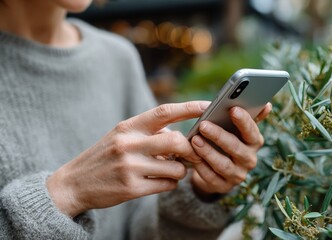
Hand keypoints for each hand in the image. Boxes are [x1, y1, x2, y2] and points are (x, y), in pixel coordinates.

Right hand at [47, 101, 208, 216]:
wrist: (74, 183)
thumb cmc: (105, 157)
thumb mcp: (121, 136)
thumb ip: (149, 132)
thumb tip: (181, 133)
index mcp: (128, 127)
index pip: (164, 112)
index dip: (189, 107)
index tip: (208, 105)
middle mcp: (129, 144)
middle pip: (176, 140)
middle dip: (190, 149)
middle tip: (191, 154)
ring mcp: (130, 167)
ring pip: (176, 167)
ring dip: (180, 170)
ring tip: (170, 170)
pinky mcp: (131, 188)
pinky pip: (167, 185)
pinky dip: (171, 183)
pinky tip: (160, 182)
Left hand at [190, 103, 271, 195]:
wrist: (219, 168)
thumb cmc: (229, 140)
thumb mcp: (238, 128)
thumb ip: (250, 116)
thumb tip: (267, 105)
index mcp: (255, 143)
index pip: (252, 132)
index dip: (244, 121)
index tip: (232, 109)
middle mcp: (249, 160)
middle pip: (236, 148)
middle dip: (219, 136)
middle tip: (204, 124)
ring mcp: (237, 175)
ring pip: (223, 164)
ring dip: (208, 152)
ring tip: (194, 139)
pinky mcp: (223, 186)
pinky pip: (210, 177)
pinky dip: (200, 166)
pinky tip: (191, 156)